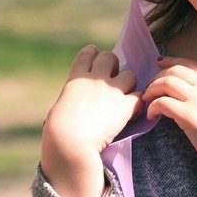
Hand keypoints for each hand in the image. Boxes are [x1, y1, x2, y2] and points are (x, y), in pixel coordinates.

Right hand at [41, 45, 142, 196]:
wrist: (70, 143)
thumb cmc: (57, 130)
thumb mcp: (60, 107)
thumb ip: (72, 98)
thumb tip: (72, 104)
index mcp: (76, 78)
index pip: (87, 53)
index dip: (93, 53)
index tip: (96, 56)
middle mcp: (95, 80)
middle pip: (111, 57)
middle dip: (114, 66)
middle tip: (112, 80)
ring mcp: (112, 91)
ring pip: (130, 75)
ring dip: (129, 85)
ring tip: (124, 97)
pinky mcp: (124, 106)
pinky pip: (139, 98)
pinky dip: (137, 105)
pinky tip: (131, 113)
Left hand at [142, 56, 196, 194]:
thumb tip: (190, 91)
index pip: (190, 64)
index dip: (171, 61)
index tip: (160, 63)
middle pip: (174, 70)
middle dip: (157, 77)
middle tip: (149, 89)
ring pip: (166, 82)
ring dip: (152, 90)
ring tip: (147, 101)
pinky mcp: (189, 115)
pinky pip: (163, 102)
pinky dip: (153, 106)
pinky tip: (152, 115)